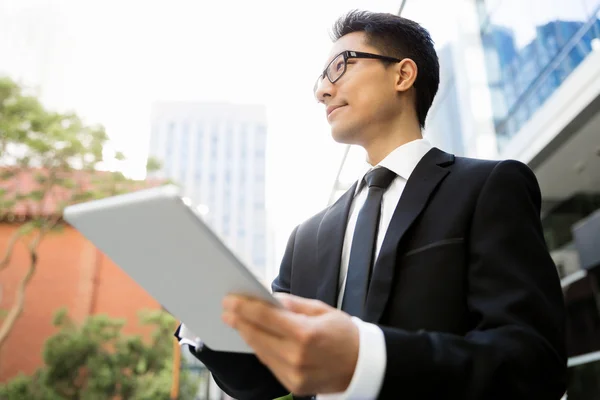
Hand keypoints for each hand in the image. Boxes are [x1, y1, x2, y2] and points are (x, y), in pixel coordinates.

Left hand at [222, 293, 358, 395]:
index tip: (230, 300)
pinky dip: (260, 349)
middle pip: (258, 336)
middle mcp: (297, 357)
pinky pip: (270, 364)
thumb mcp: (322, 310)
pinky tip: (253, 337)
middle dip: (239, 321)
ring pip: (260, 351)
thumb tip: (269, 298)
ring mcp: (294, 374)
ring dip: (246, 335)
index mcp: (306, 334)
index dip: (245, 308)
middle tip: (226, 309)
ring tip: (236, 321)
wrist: (364, 366)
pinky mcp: (293, 386)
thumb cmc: (344, 333)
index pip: (266, 318)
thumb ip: (293, 305)